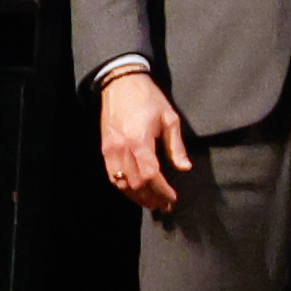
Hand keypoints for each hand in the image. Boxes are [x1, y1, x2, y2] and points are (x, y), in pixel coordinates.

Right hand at [99, 70, 192, 211]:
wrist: (121, 85)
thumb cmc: (149, 99)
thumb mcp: (170, 119)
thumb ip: (176, 146)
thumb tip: (185, 168)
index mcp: (139, 141)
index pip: (151, 175)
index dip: (162, 190)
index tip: (172, 199)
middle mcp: (122, 149)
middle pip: (135, 183)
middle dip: (151, 198)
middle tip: (165, 206)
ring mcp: (110, 150)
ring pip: (121, 183)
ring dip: (137, 197)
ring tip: (152, 203)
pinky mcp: (104, 149)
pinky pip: (112, 176)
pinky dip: (124, 187)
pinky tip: (135, 192)